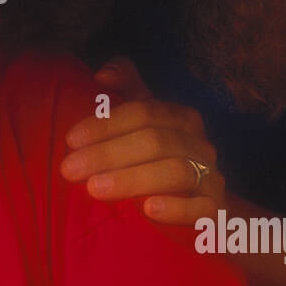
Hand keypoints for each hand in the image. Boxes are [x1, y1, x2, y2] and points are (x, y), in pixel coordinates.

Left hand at [61, 57, 224, 226]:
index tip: (70, 139)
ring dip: (132, 179)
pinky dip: (176, 209)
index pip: (143, 112)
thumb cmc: (162, 161)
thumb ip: (127, 92)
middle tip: (70, 169)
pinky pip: (201, 209)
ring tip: (95, 189)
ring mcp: (211, 178)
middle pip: (155, 141)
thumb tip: (102, 73)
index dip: (105, 124)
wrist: (204, 206)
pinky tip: (148, 210)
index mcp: (181, 119)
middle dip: (108, 154)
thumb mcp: (145, 125)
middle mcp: (200, 144)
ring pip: (177, 172)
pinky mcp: (216, 212)